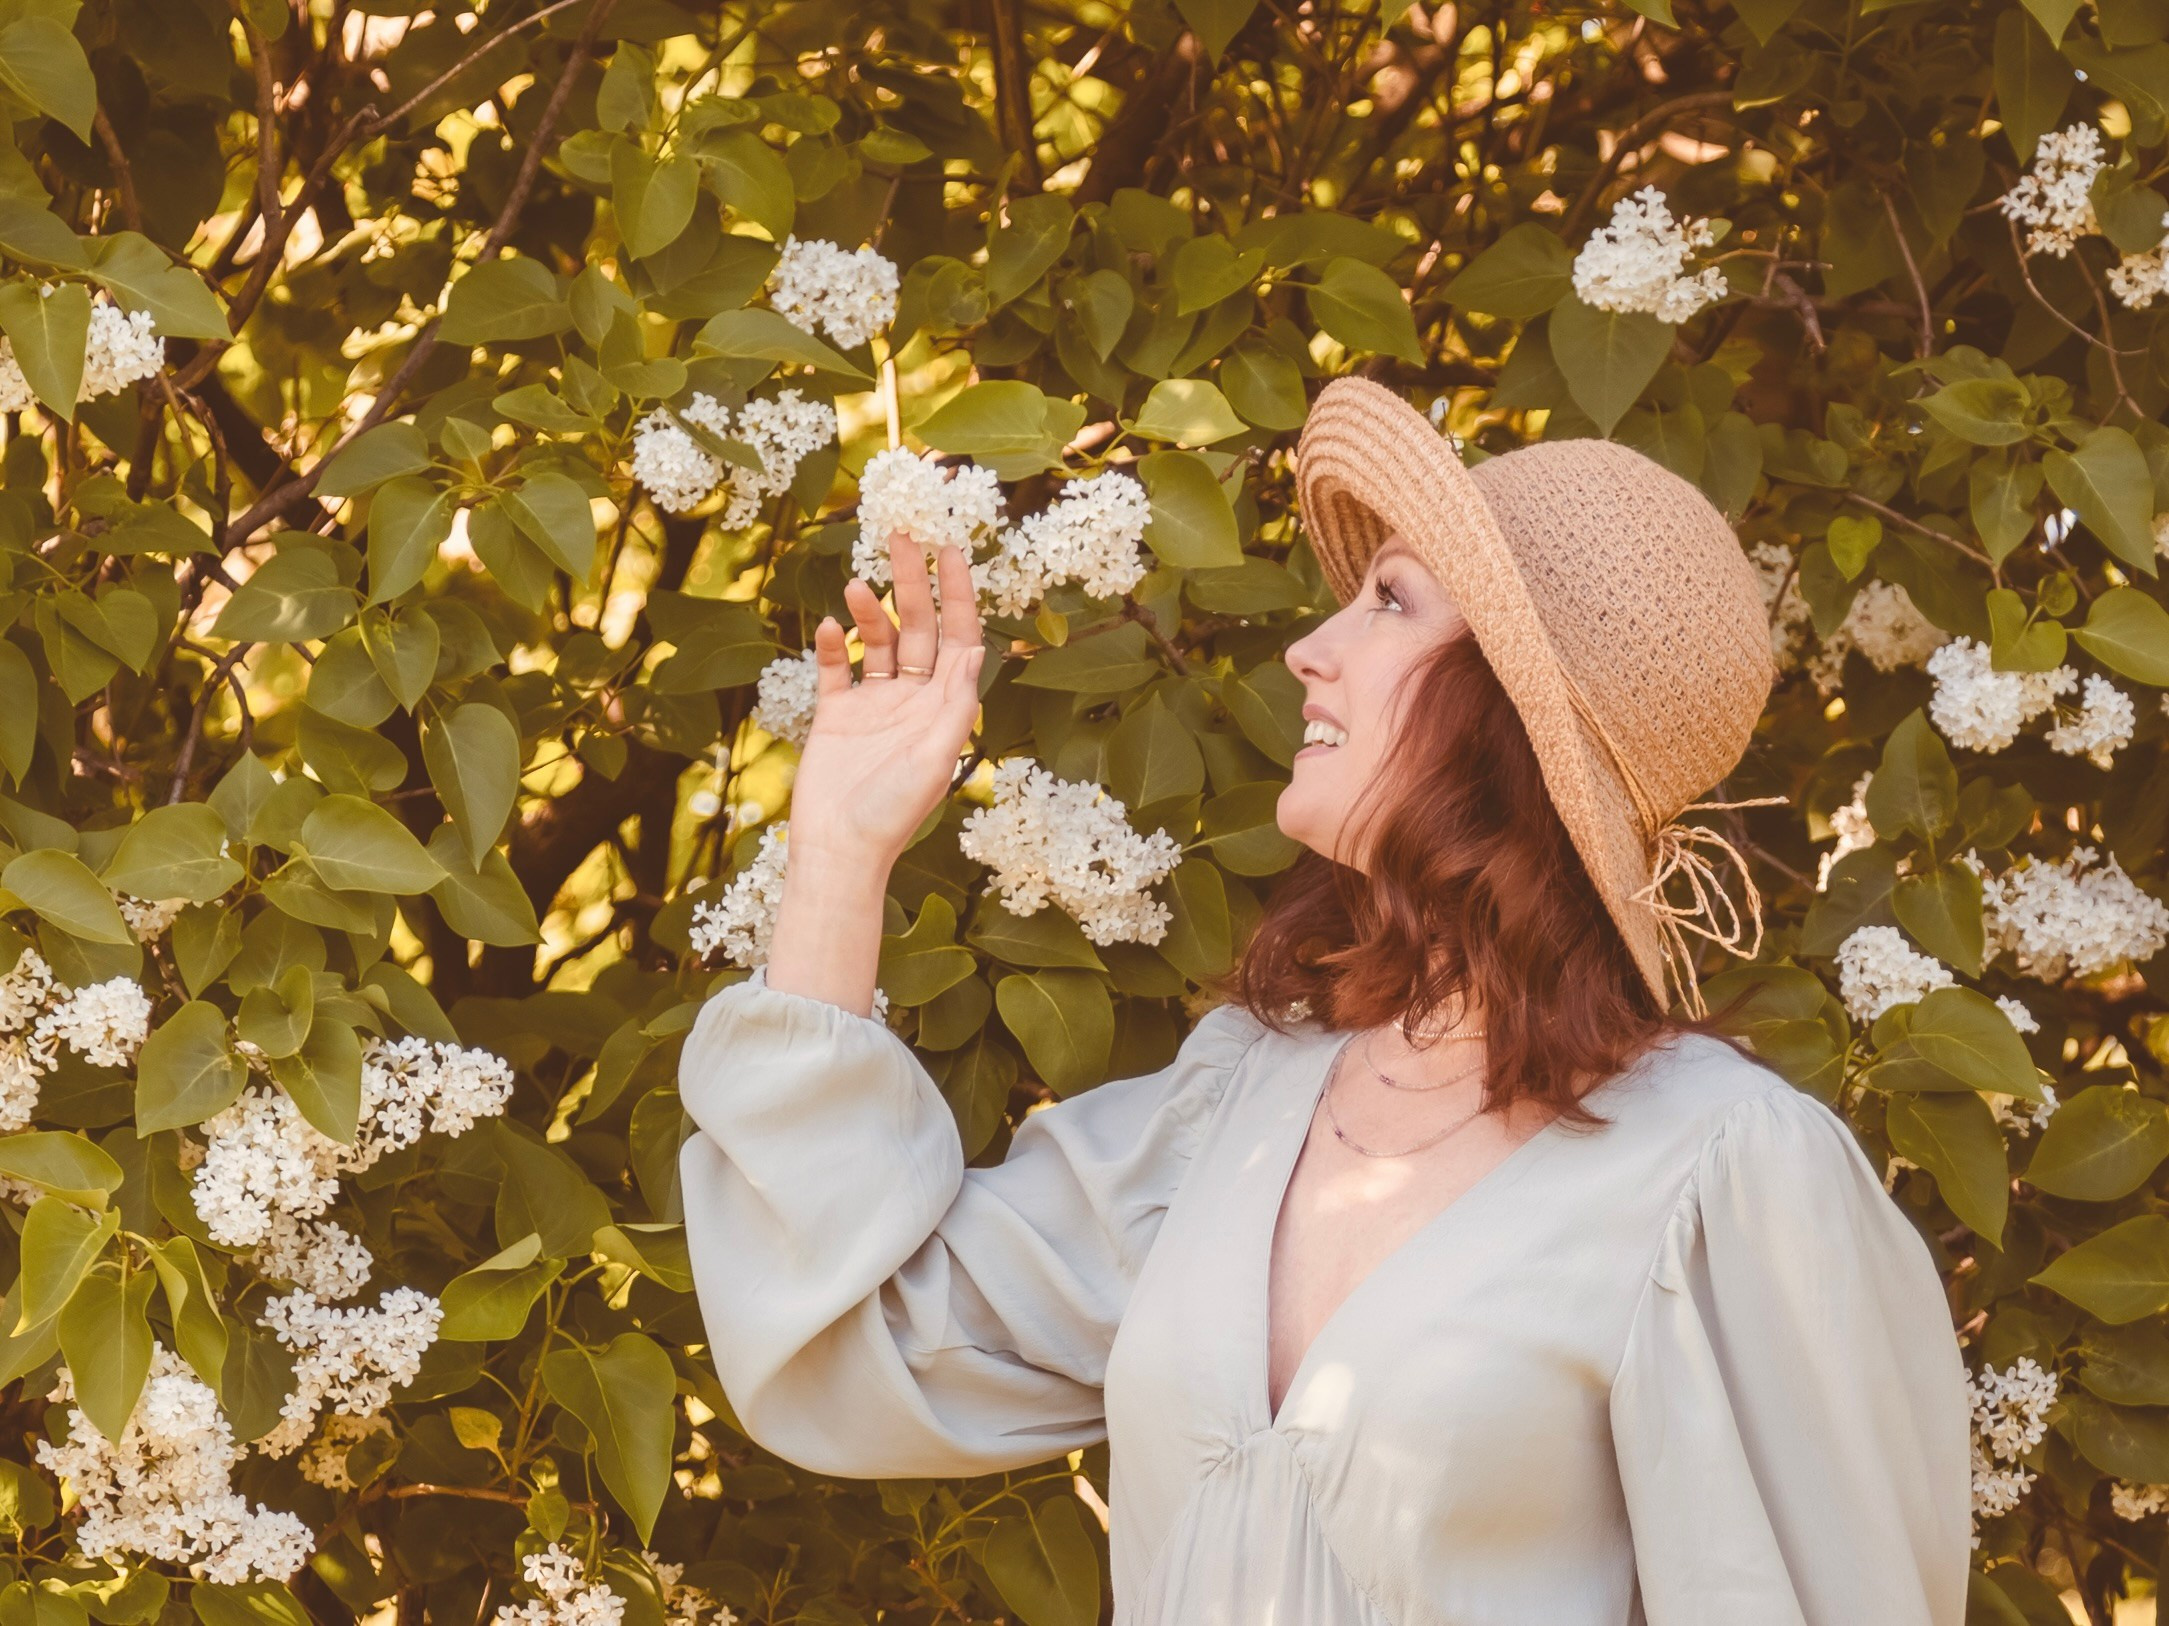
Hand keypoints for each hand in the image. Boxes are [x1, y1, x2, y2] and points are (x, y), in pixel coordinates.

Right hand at [786, 529, 985, 866]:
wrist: (837, 851)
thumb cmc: (893, 815)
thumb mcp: (935, 758)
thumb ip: (954, 704)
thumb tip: (978, 647)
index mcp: (943, 708)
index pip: (958, 637)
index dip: (959, 593)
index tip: (952, 549)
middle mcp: (912, 700)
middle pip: (918, 628)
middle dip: (913, 583)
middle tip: (902, 536)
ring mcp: (873, 706)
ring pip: (877, 641)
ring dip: (869, 610)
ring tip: (858, 584)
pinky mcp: (835, 717)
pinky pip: (836, 669)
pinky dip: (833, 645)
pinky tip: (829, 626)